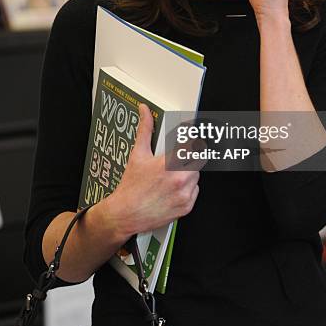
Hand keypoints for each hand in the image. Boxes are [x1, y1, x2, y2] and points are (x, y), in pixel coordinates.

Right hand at [106, 104, 201, 237]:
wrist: (126, 214)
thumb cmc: (131, 187)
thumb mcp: (138, 154)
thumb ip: (145, 129)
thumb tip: (145, 111)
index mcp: (170, 164)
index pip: (194, 144)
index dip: (192, 139)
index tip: (189, 137)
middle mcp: (181, 179)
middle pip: (198, 159)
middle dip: (190, 156)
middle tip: (178, 158)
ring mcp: (185, 194)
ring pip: (197, 175)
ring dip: (189, 172)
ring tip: (171, 175)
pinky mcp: (187, 206)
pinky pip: (195, 190)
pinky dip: (188, 188)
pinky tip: (172, 187)